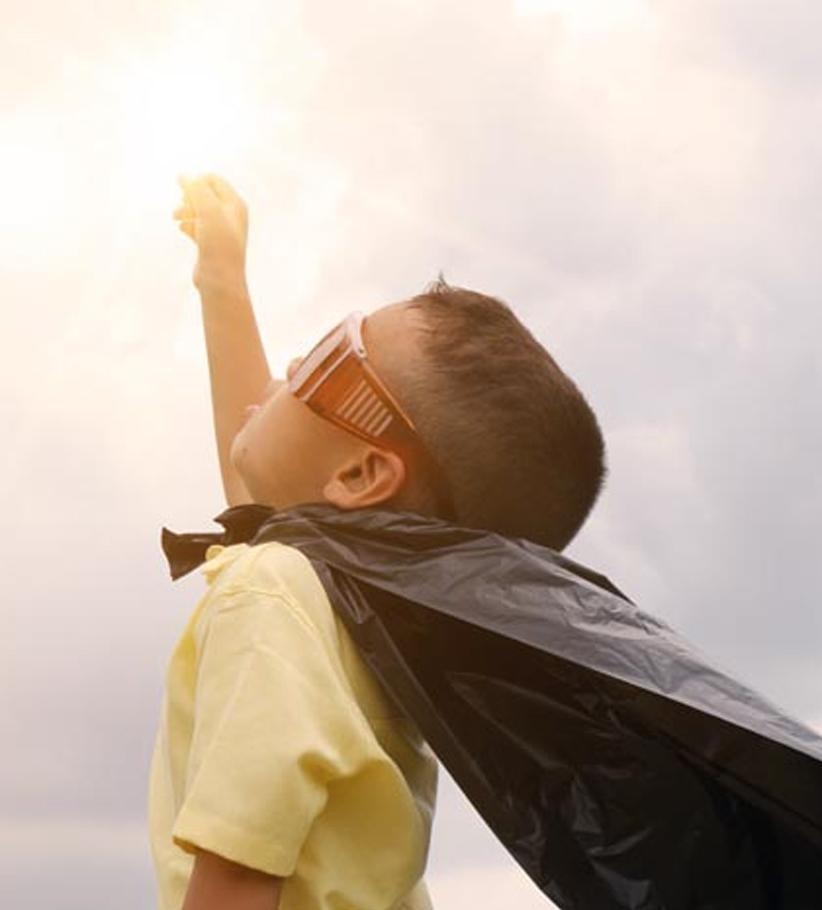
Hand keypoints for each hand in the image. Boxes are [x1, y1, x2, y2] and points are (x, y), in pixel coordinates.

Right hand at [174, 173, 248, 293]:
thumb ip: (196, 190)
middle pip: (204, 194)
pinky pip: (196, 226)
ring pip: (198, 211)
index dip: (195, 182)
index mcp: (235, 204)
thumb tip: (183, 176)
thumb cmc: (218, 244)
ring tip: (176, 217)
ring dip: (185, 210)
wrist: (220, 280)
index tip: (183, 193)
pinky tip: (182, 228)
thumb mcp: (208, 210)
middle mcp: (231, 216)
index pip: (213, 180)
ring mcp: (221, 230)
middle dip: (189, 197)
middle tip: (180, 207)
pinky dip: (188, 224)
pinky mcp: (211, 244)